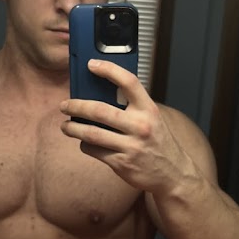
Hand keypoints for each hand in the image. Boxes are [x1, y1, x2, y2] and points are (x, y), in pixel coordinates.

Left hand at [59, 59, 194, 193]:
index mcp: (149, 110)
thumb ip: (132, 107)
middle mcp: (140, 126)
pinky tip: (84, 142)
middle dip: (76, 106)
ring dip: (73, 129)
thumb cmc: (158, 142)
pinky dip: (85, 145)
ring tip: (65, 126)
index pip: (129, 82)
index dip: (109, 70)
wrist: (173, 173)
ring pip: (91, 133)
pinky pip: (94, 151)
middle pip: (99, 110)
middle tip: (65, 105)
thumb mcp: (152, 119)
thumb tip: (98, 95)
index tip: (91, 65)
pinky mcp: (122, 163)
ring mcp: (131, 146)